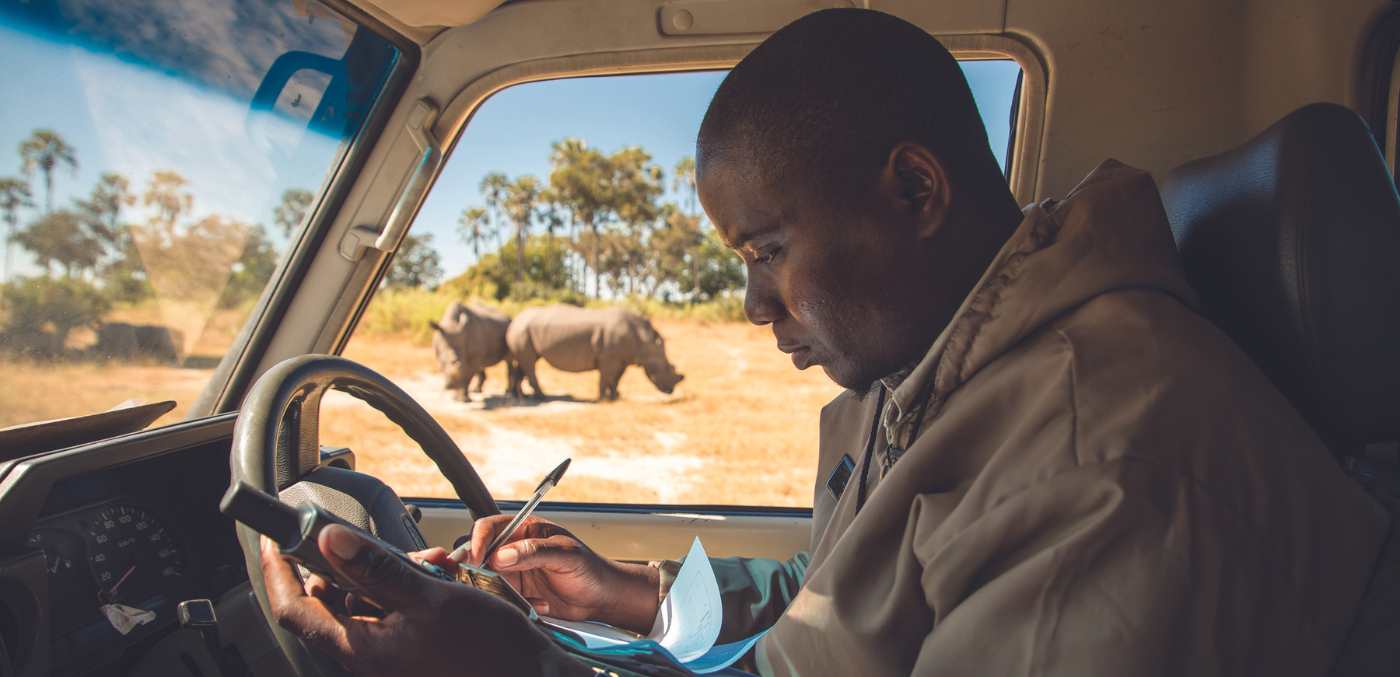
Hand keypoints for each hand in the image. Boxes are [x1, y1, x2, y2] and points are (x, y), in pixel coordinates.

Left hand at [260, 526, 585, 676]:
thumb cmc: (487, 651)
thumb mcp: (430, 598)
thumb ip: (377, 569)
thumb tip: (330, 541)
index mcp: (359, 648)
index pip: (295, 609)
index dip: (279, 571)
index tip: (276, 538)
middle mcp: (367, 654)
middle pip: (331, 600)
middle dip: (351, 562)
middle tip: (370, 538)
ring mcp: (389, 654)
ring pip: (366, 602)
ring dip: (386, 571)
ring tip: (424, 559)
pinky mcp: (410, 650)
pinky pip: (392, 611)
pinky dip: (406, 588)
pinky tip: (435, 574)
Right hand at [465, 515, 660, 632]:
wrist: (602, 598)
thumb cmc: (590, 569)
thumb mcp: (566, 554)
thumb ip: (534, 552)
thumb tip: (501, 555)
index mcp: (526, 530)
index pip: (490, 528)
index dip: (478, 541)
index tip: (475, 559)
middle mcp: (515, 549)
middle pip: (480, 553)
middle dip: (478, 568)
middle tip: (488, 582)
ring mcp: (514, 572)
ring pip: (486, 578)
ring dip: (498, 590)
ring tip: (525, 596)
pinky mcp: (517, 594)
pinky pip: (500, 598)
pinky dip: (513, 604)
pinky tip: (538, 604)